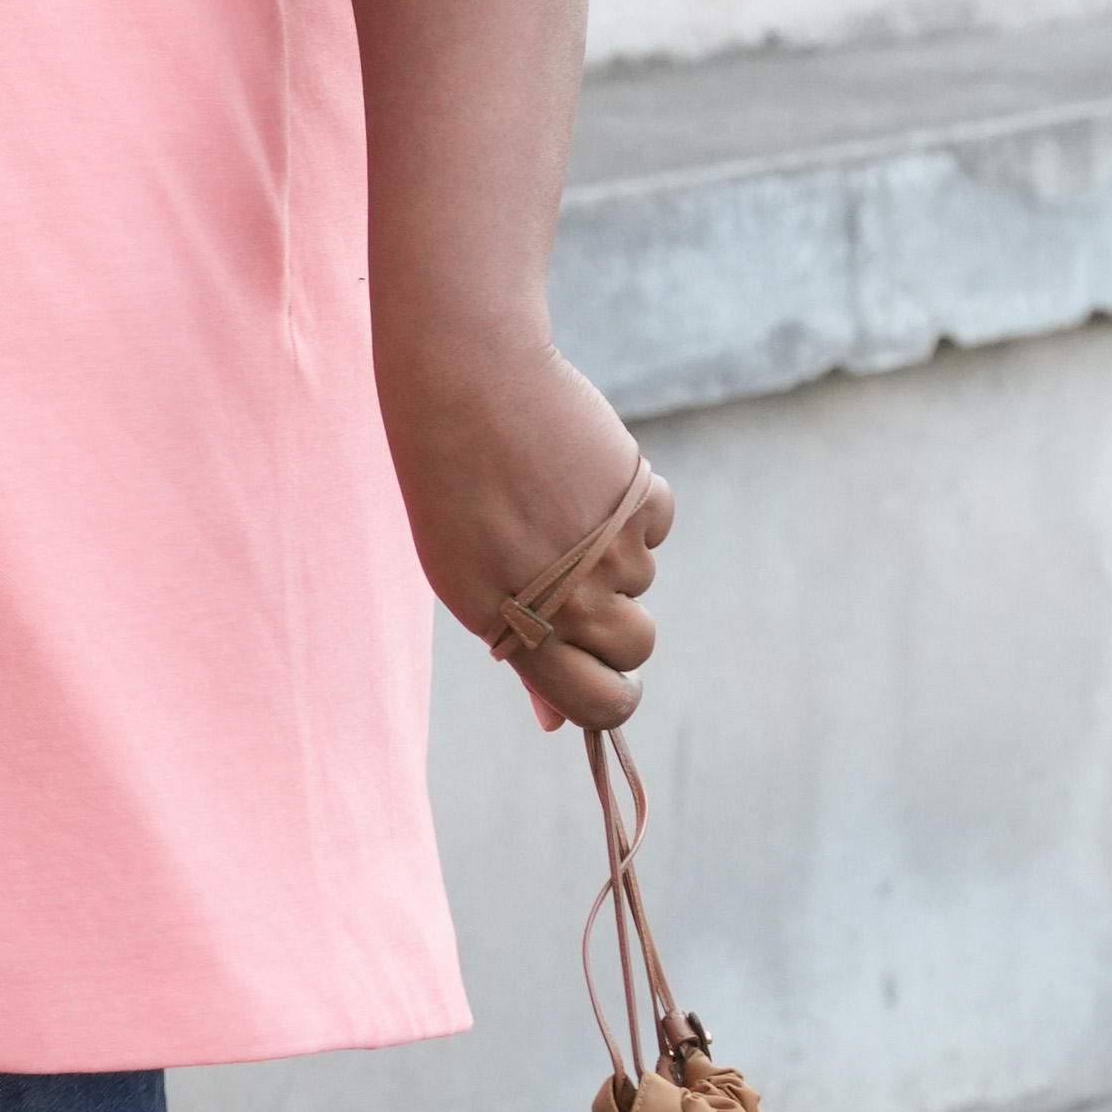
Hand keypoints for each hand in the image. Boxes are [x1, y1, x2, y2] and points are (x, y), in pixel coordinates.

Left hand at [380, 325, 670, 735]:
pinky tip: (582, 474)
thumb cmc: (454, 491)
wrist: (464, 386)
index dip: (613, 700)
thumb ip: (521, 653)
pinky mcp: (641, 502)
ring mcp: (609, 553)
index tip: (612, 683)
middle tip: (580, 578)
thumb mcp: (468, 582)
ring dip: (614, 551)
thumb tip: (556, 725)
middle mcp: (568, 602)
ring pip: (643, 579)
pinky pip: (657, 524)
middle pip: (636, 648)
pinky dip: (634, 506)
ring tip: (555, 503)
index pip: (598, 704)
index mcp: (515, 630)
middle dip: (620, 625)